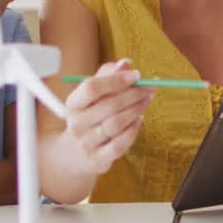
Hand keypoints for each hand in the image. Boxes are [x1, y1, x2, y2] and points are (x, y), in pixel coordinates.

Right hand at [64, 60, 153, 174]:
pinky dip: (133, 131)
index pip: (91, 88)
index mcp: (73, 103)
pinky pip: (120, 144)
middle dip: (134, 94)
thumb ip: (108, 75)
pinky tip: (139, 120)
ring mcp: (86, 143)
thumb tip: (126, 63)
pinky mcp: (97, 159)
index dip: (116, 80)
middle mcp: (76, 124)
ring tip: (146, 101)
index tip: (136, 75)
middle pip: (109, 105)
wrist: (76, 153)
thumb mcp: (94, 94)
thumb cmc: (90, 115)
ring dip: (136, 110)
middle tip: (150, 88)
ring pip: (116, 124)